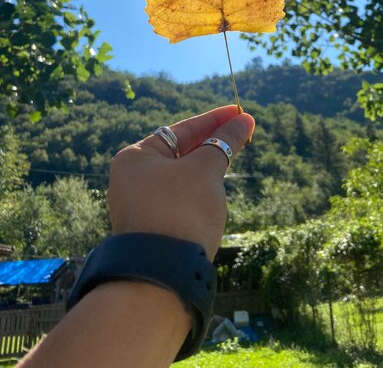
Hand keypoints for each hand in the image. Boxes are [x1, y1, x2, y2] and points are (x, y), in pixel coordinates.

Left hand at [107, 105, 254, 259]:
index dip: (213, 120)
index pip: (181, 130)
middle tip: (242, 131)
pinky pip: (179, 198)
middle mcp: (132, 179)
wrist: (163, 275)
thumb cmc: (182, 210)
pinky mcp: (152, 228)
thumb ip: (224, 143)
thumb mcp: (206, 170)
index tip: (239, 112)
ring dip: (207, 166)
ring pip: (181, 177)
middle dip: (212, 142)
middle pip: (180, 151)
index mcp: (135, 157)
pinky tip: (216, 188)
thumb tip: (244, 120)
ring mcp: (140, 205)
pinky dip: (199, 189)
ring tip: (232, 154)